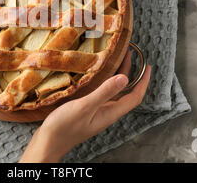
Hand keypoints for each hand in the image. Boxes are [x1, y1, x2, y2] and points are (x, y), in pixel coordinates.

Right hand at [20, 50, 150, 161]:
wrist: (48, 142)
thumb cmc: (64, 127)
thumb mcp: (85, 106)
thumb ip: (104, 92)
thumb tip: (125, 78)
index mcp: (111, 112)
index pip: (135, 97)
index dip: (143, 81)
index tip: (148, 66)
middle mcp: (107, 112)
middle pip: (125, 92)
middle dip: (131, 74)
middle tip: (130, 55)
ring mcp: (97, 111)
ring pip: (113, 91)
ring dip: (118, 76)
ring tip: (116, 59)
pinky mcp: (87, 110)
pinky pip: (102, 92)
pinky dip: (104, 80)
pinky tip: (97, 73)